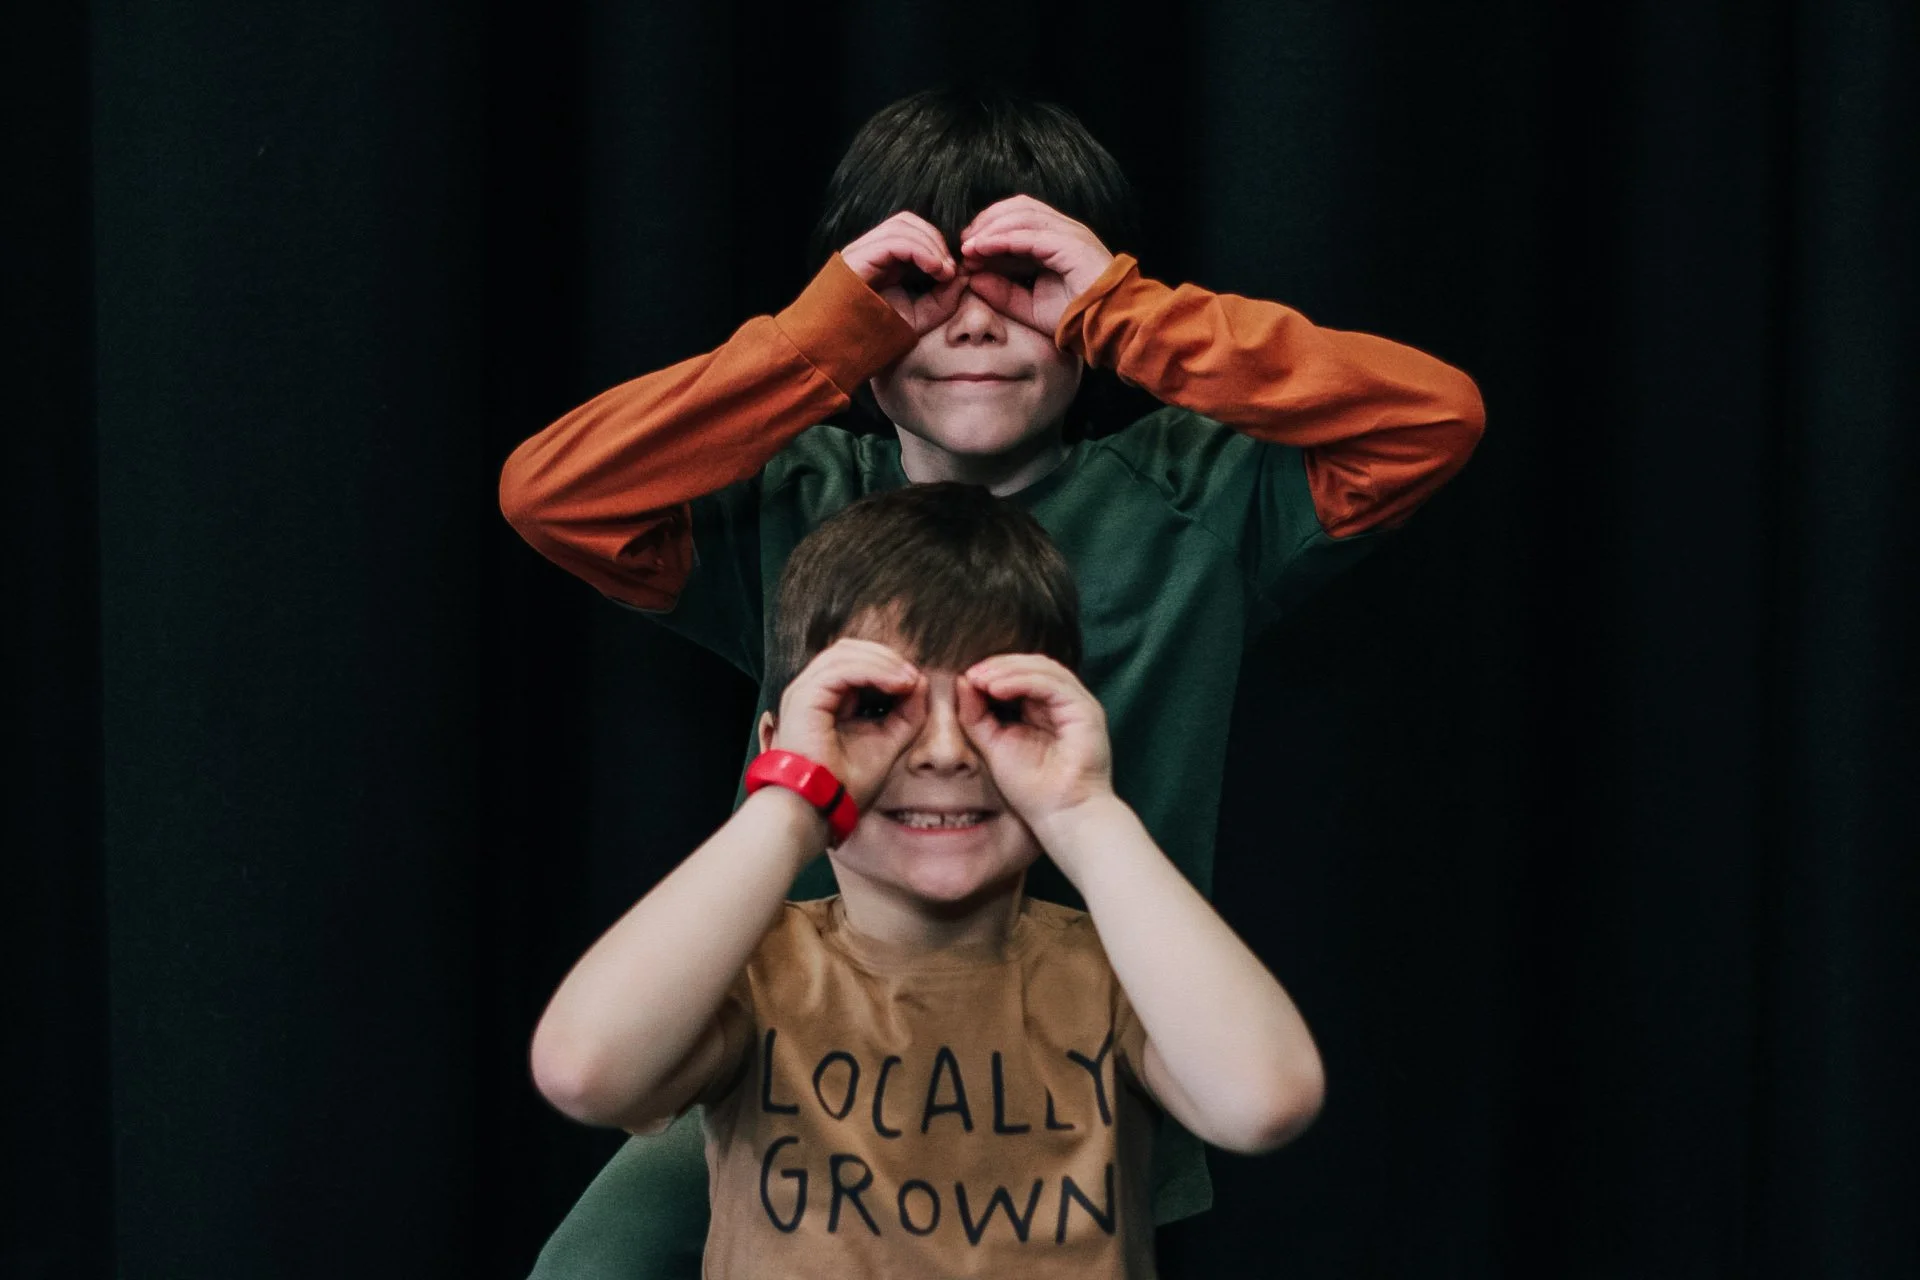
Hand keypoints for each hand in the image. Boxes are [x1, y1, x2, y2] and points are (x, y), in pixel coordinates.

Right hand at [771, 639, 925, 809]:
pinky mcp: (804, 698)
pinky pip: (841, 670)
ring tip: (908, 679)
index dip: (886, 663)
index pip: (854, 661)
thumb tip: (921, 681)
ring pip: (846, 654)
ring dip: (883, 663)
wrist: (820, 809)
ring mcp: (803, 691)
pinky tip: (896, 684)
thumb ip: (906, 714)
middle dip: (886, 658)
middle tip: (913, 676)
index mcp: (824, 698)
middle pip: (849, 650)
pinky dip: (873, 671)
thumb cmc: (845, 783)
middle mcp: (810, 690)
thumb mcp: (887, 741)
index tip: (915, 681)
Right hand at [840, 211, 969, 334]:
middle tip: (951, 270)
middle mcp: (870, 249)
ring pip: (902, 226)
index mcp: (883, 259)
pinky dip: (919, 251)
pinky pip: (894, 242)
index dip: (938, 244)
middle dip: (936, 241)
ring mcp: (862, 251)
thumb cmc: (876, 335)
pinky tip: (934, 269)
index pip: (913, 231)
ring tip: (943, 272)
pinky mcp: (858, 258)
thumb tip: (964, 275)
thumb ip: (943, 299)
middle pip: (908, 222)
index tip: (954, 272)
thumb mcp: (920, 318)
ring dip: (931, 246)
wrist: (839, 350)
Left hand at [957, 654, 1113, 834]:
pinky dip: (1023, 681)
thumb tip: (963, 681)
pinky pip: (1052, 684)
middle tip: (971, 674)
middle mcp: (1064, 702)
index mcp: (1046, 709)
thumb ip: (977, 715)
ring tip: (980, 679)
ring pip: (1043, 669)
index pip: (1022, 674)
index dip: (995, 671)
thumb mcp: (993, 745)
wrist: (1061, 815)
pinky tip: (997, 689)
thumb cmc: (1032, 788)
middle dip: (999, 666)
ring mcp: (1077, 704)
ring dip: (1008, 670)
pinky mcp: (1085, 710)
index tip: (966, 677)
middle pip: (1033, 665)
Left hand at [959, 195, 1114, 334]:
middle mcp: (1064, 230)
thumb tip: (972, 278)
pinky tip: (982, 249)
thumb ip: (1002, 293)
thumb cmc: (1074, 318)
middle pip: (1018, 207)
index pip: (1019, 218)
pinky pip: (1029, 234)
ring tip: (968, 246)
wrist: (1107, 328)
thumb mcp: (1029, 306)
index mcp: (1057, 239)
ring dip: (990, 228)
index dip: (990, 228)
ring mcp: (1069, 233)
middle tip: (963, 243)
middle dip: (986, 221)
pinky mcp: (1070, 244)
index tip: (966, 248)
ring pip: (1022, 214)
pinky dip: (1002, 238)